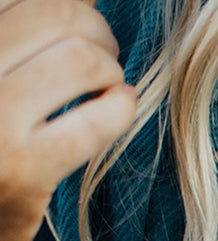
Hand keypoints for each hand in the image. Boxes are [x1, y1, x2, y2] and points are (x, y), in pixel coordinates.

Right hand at [0, 0, 136, 240]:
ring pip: (79, 58)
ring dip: (109, 65)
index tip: (75, 19)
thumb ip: (21, 33)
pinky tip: (120, 106)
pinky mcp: (23, 171)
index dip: (62, 2)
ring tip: (107, 83)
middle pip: (54, 13)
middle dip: (93, 26)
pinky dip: (119, 108)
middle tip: (101, 50)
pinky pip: (92, 123)